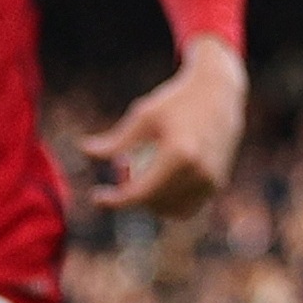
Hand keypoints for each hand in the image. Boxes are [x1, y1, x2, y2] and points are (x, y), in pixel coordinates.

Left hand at [79, 39, 245, 215]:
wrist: (219, 92)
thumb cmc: (176, 101)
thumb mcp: (143, 116)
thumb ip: (115, 141)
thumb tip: (84, 150)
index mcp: (179, 155)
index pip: (140, 193)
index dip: (115, 201)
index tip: (96, 197)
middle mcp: (199, 171)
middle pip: (154, 203)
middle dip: (131, 198)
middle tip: (120, 177)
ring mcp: (212, 179)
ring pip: (172, 211)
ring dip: (150, 203)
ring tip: (138, 180)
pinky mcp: (218, 182)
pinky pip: (189, 207)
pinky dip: (169, 204)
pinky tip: (155, 187)